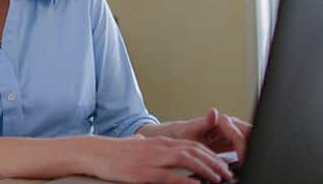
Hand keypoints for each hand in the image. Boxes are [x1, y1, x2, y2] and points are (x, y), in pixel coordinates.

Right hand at [84, 135, 232, 183]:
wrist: (95, 153)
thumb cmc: (115, 152)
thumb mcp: (137, 146)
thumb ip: (147, 146)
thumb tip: (146, 143)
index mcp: (160, 142)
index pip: (192, 145)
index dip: (210, 154)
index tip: (222, 163)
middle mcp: (160, 147)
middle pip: (194, 150)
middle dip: (214, 161)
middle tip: (227, 172)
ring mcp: (153, 159)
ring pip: (187, 159)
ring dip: (206, 169)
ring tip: (218, 178)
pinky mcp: (144, 172)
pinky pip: (170, 175)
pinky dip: (185, 180)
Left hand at [174, 108, 251, 162]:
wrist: (182, 137)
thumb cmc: (185, 133)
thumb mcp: (191, 129)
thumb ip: (203, 122)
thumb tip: (213, 111)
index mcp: (222, 121)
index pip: (239, 134)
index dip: (242, 147)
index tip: (241, 159)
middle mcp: (230, 124)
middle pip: (248, 134)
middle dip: (249, 147)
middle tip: (244, 162)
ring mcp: (233, 133)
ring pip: (249, 140)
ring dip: (248, 150)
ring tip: (242, 162)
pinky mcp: (233, 141)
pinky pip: (245, 147)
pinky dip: (245, 154)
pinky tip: (240, 162)